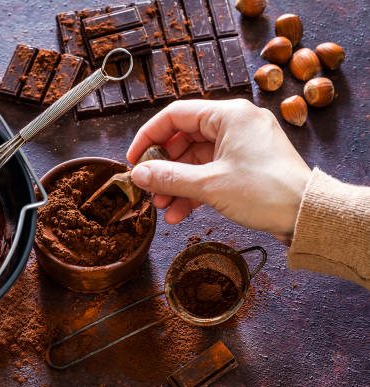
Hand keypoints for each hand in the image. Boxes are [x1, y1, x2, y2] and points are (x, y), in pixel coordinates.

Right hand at [127, 99, 311, 239]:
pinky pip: (211, 171)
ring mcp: (242, 145)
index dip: (149, 137)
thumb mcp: (209, 185)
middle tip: (148, 189)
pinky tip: (180, 212)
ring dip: (177, 183)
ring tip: (163, 207)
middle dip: (164, 168)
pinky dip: (194, 189)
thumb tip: (139, 174)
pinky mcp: (247, 164)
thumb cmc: (266, 191)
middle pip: (184, 139)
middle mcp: (235, 124)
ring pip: (196, 159)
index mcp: (228, 115)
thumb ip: (169, 177)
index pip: (175, 115)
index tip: (134, 160)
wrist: (307, 215)